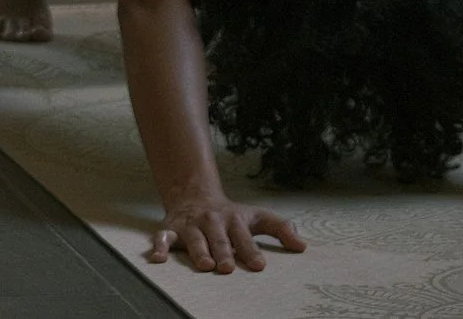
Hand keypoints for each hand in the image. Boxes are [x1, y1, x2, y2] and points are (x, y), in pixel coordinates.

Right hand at [146, 196, 305, 272]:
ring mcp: (191, 225)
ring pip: (194, 239)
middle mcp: (212, 221)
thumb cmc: (230, 215)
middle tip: (227, 268)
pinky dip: (159, 247)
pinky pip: (163, 238)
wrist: (195, 194)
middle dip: (224, 252)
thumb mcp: (256, 217)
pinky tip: (159, 258)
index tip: (259, 265)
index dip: (251, 251)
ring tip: (205, 265)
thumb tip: (303, 246)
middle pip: (219, 239)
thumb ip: (280, 229)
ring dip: (199, 251)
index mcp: (234, 220)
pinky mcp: (171, 229)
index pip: (244, 237)